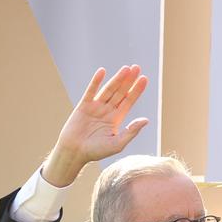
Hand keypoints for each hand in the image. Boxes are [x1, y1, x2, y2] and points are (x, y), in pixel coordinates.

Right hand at [41, 66, 149, 185]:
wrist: (75, 153)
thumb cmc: (96, 151)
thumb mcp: (118, 143)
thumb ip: (132, 131)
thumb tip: (146, 120)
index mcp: (116, 119)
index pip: (129, 101)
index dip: (136, 90)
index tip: (144, 79)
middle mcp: (107, 110)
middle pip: (120, 92)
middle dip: (129, 80)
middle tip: (137, 68)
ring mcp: (95, 107)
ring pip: (108, 90)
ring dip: (117, 79)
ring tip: (126, 68)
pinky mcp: (83, 106)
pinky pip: (91, 91)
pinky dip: (96, 82)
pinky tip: (102, 72)